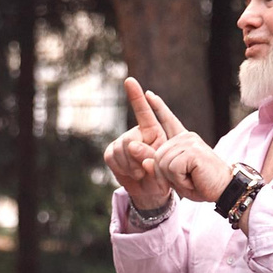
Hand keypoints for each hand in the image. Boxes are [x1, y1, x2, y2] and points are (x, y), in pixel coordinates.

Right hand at [105, 77, 170, 208]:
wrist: (149, 192)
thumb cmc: (162, 177)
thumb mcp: (162, 167)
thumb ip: (150, 155)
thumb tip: (131, 145)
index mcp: (153, 131)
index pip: (144, 112)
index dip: (136, 96)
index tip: (129, 81)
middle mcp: (137, 132)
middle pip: (129, 137)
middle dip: (135, 156)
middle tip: (144, 169)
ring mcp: (122, 141)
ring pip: (119, 148)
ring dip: (129, 165)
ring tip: (139, 173)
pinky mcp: (112, 151)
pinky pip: (110, 156)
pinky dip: (120, 168)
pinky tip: (129, 173)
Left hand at [136, 87, 228, 201]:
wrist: (225, 190)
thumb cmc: (202, 184)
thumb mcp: (174, 177)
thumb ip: (156, 166)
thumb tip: (137, 152)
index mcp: (183, 140)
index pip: (168, 120)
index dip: (158, 107)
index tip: (149, 94)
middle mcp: (186, 137)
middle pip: (156, 155)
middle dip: (166, 175)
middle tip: (187, 179)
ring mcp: (190, 141)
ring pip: (162, 163)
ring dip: (174, 179)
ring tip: (192, 178)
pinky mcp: (192, 150)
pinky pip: (172, 168)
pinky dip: (180, 180)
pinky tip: (194, 178)